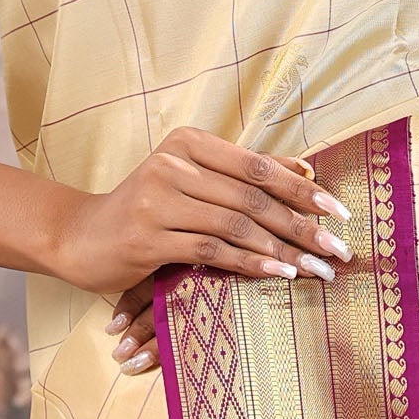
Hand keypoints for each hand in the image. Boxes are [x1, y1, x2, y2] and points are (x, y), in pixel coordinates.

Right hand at [44, 129, 352, 375]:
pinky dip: (251, 264)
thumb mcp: (192, 182)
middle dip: (302, 226)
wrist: (80, 237)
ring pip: (236, 225)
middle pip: (252, 197)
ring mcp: (157, 200)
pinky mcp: (147, 236)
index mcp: (187, 143)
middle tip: (339, 248)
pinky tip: (279, 275)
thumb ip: (242, 174)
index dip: (301, 189)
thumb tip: (306, 170)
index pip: (257, 165)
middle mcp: (172, 164)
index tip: (339, 210)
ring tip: (317, 269)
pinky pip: (211, 250)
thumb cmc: (146, 209)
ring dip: (284, 250)